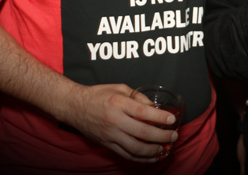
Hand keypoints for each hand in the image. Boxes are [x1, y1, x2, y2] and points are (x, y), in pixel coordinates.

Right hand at [63, 84, 178, 161]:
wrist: (74, 106)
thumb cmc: (98, 95)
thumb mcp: (119, 88)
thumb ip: (138, 96)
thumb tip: (153, 107)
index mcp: (118, 103)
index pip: (143, 112)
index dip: (160, 118)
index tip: (171, 120)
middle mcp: (114, 121)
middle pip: (143, 132)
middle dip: (162, 136)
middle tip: (173, 136)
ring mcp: (110, 135)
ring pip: (135, 148)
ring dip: (153, 150)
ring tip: (165, 148)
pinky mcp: (107, 144)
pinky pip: (126, 155)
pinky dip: (140, 158)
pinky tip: (151, 157)